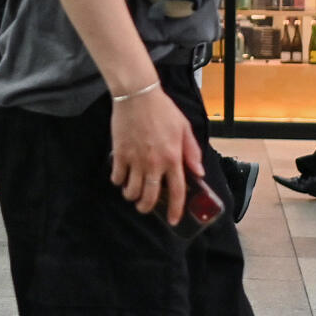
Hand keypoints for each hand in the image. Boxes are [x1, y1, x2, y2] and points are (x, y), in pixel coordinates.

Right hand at [110, 86, 204, 223]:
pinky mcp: (120, 154)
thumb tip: (198, 172)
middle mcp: (154, 163)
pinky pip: (117, 177)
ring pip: (132, 191)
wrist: (138, 95)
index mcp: (173, 158)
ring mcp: (135, 160)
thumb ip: (192, 152)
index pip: (177, 191)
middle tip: (145, 207)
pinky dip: (118, 182)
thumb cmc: (163, 110)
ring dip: (132, 196)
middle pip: (150, 197)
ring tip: (132, 193)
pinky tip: (121, 178)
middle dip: (146, 207)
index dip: (176, 209)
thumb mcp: (184, 128)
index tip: (174, 220)